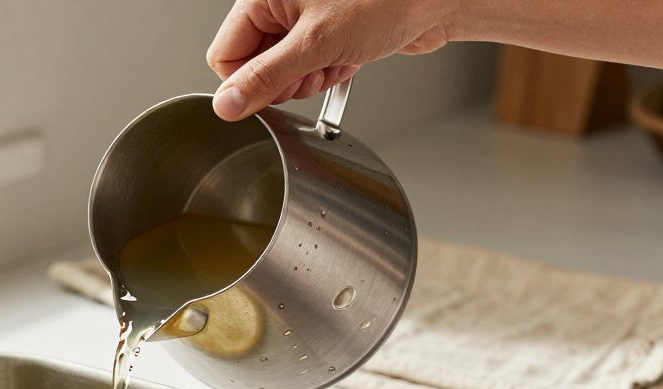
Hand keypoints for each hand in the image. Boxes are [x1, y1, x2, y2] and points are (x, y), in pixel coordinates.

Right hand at [207, 0, 456, 119]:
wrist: (437, 0)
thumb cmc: (387, 0)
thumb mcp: (316, 45)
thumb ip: (265, 78)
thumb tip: (227, 104)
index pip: (225, 54)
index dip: (247, 82)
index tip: (272, 92)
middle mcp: (279, 4)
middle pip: (254, 64)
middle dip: (284, 80)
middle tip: (311, 74)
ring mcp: (302, 18)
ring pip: (282, 70)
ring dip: (308, 78)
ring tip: (334, 63)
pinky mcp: (324, 32)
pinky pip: (307, 66)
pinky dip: (326, 71)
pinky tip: (346, 60)